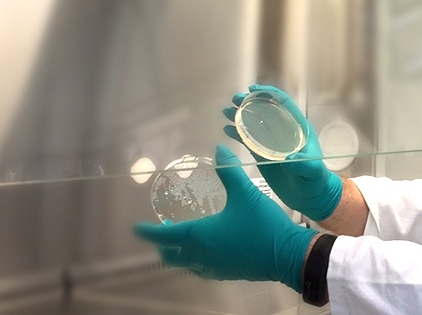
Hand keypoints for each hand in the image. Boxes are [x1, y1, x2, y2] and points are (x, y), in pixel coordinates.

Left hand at [134, 144, 317, 290]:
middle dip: (162, 244)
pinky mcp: (227, 273)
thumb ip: (230, 171)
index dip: (148, 231)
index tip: (135, 228)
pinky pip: (201, 268)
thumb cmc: (262, 224)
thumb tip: (219, 149)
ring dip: (178, 253)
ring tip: (180, 240)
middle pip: (171, 255)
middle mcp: (201, 255)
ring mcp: (214, 267)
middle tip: (159, 233)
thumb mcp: (245, 193)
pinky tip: (206, 250)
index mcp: (200, 236)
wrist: (286, 254)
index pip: (164, 236)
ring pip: (186, 263)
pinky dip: (195, 260)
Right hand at [223, 86, 342, 221]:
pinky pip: (249, 141)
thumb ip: (304, 164)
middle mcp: (284, 133)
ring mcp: (273, 144)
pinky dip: (238, 134)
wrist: (312, 198)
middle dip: (250, 102)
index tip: (253, 90)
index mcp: (298, 129)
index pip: (283, 105)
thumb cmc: (317, 181)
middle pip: (265, 111)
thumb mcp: (314, 171)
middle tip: (235, 100)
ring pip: (255, 125)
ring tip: (226, 112)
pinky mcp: (264, 156)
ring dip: (241, 116)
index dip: (269, 94)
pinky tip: (227, 130)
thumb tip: (289, 159)